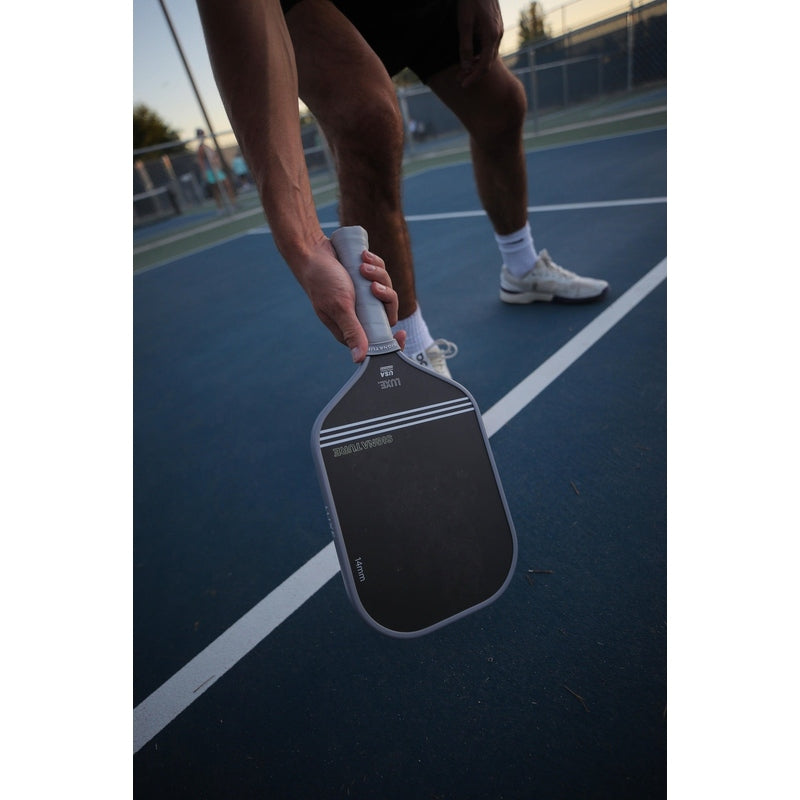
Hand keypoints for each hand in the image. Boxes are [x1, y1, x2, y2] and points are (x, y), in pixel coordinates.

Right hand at [295, 239, 405, 361]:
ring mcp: (363, 297)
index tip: (402, 333)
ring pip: (386, 291)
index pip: (377, 342)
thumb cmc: (322, 280)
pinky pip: (381, 275)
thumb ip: (352, 331)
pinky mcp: (365, 281)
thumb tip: (360, 359)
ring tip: (362, 266)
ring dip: (378, 275)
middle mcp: (359, 315)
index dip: (392, 341)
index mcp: (351, 328)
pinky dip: (376, 264)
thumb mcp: (340, 307)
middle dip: (385, 295)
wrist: (312, 252)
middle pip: (388, 313)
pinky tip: (363, 257)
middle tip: (372, 286)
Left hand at [456, 0, 503, 87]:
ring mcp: (498, 30)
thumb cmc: (470, 0)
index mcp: (491, 36)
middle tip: (460, 80)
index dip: (473, 78)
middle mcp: (497, 35)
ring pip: (489, 55)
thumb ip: (465, 46)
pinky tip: (470, 57)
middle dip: (474, 74)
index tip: (463, 85)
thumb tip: (465, 67)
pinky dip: (480, 56)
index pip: (484, 66)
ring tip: (463, 71)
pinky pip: (489, 47)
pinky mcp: (495, 26)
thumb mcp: (464, 23)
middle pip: (488, 63)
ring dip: (477, 65)